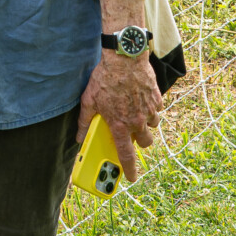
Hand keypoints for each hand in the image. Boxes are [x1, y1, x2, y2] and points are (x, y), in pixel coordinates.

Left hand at [77, 48, 162, 181]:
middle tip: (131, 133)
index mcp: (120, 125)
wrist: (124, 58)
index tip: (131, 177)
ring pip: (153, 125)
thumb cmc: (105, 78)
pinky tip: (140, 98)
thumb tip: (79, 136)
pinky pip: (156, 108)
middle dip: (139, 141)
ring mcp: (149, 109)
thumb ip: (84, 121)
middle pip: (145, 142)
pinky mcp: (156, 97)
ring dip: (146, 123)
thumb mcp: (88, 100)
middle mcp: (137, 120)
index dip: (130, 170)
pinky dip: (150, 107)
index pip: (126, 155)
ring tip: (135, 112)